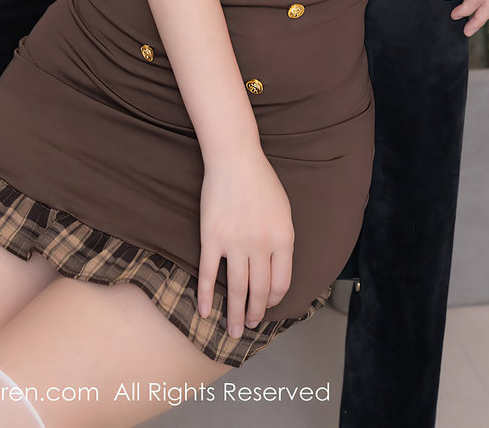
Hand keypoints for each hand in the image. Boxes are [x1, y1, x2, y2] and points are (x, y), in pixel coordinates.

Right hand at [197, 148, 294, 338]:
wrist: (235, 158)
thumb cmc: (261, 182)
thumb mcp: (283, 212)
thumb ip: (282, 242)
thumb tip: (275, 273)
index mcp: (283, 238)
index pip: (281, 282)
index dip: (273, 299)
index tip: (267, 305)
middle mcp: (261, 244)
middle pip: (259, 290)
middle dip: (255, 312)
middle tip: (249, 325)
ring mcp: (235, 242)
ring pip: (236, 288)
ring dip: (234, 313)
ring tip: (233, 329)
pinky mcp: (211, 238)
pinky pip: (208, 273)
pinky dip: (205, 295)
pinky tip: (204, 311)